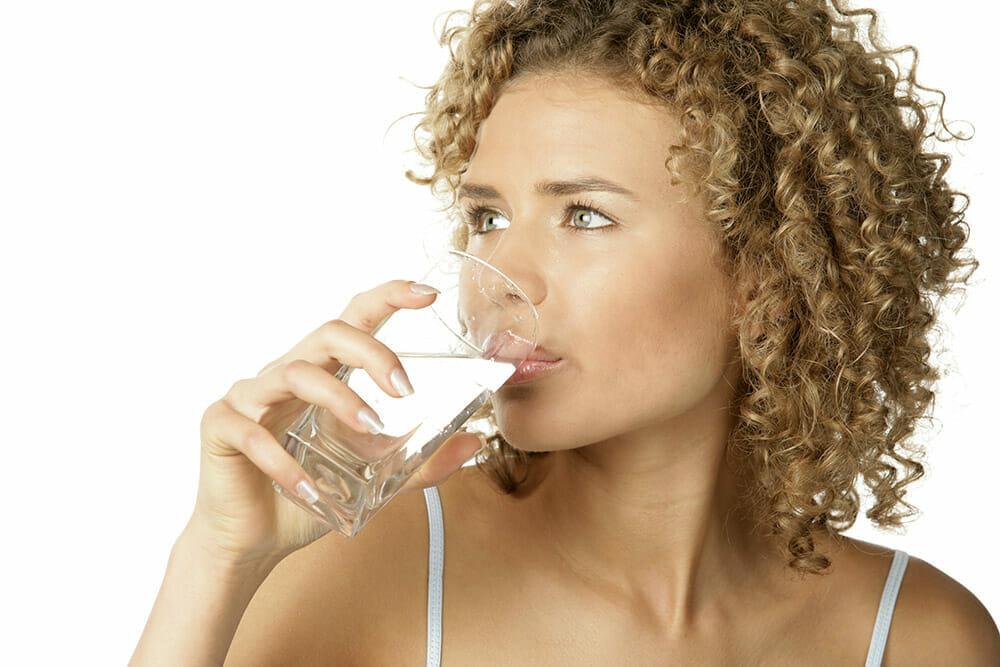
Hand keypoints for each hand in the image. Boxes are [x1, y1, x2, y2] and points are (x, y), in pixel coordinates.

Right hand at [186, 280, 484, 566]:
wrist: (254, 540)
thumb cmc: (310, 493)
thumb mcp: (375, 478)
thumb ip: (419, 460)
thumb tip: (473, 443)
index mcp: (324, 373)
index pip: (355, 319)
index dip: (388, 297)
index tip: (427, 293)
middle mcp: (287, 372)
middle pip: (329, 333)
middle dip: (372, 352)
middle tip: (404, 389)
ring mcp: (251, 395)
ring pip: (295, 372)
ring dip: (339, 400)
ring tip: (369, 429)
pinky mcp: (221, 426)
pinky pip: (253, 432)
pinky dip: (285, 463)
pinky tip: (310, 490)